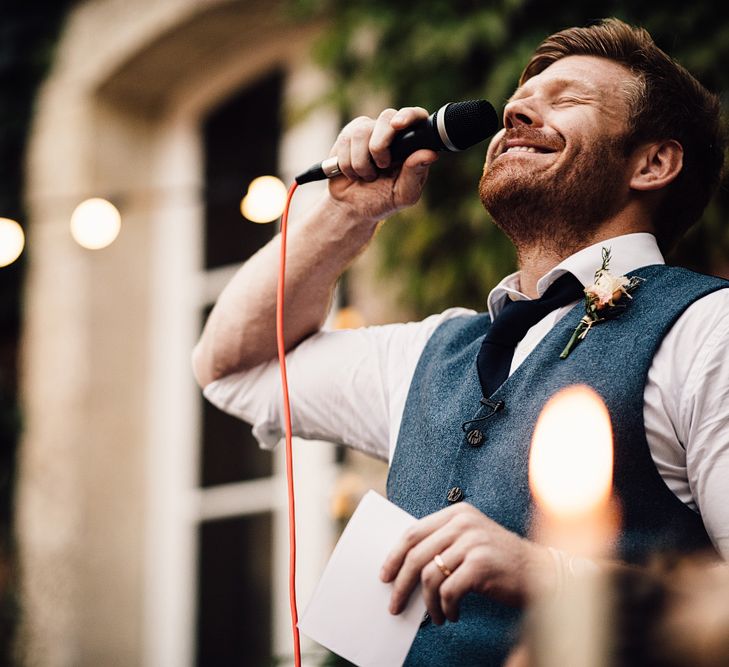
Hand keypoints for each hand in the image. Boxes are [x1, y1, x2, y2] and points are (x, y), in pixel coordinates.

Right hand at [327, 107, 438, 223]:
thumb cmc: (381, 200)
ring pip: (362, 132)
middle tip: (381, 167)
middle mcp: (391, 132)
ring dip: (362, 162)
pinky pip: (345, 141)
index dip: (409, 115)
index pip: (417, 116)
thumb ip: (415, 174)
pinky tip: (353, 173)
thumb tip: (430, 154)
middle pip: (387, 117)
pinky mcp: (348, 135)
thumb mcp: (402, 194)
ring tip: (367, 176)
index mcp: (411, 144)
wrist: (352, 207)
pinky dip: (348, 164)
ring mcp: (369, 130)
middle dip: (380, 145)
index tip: (398, 125)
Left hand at [380, 503, 554, 624]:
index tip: (385, 576)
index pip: (413, 532)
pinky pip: (448, 591)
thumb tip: (401, 568)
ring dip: (427, 603)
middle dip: (402, 583)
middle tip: (395, 604)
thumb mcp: (469, 541)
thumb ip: (441, 544)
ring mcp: (473, 542)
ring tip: (434, 616)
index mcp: (457, 513)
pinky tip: (452, 615)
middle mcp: (463, 523)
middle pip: (416, 554)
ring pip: (430, 575)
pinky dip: (445, 608)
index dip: (394, 555)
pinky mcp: (481, 565)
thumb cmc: (499, 561)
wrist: (540, 572)